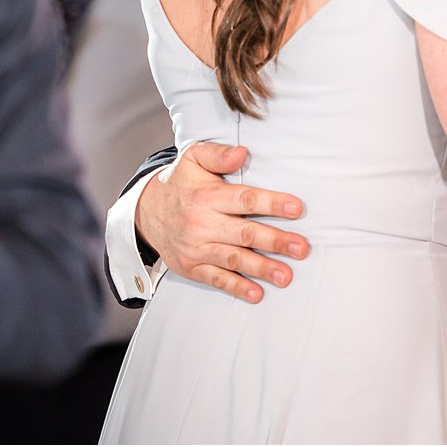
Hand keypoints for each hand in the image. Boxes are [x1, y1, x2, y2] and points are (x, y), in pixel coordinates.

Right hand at [135, 140, 309, 303]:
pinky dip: (237, 287)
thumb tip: (242, 153)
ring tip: (286, 276)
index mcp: (207, 196)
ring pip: (234, 259)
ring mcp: (196, 248)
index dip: (272, 203)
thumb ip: (218, 154)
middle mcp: (201, 223)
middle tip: (301, 248)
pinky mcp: (191, 267)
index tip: (297, 208)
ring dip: (262, 268)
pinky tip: (256, 293)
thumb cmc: (181, 182)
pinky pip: (216, 279)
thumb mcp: (193, 158)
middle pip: (244, 233)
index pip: (244, 199)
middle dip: (275, 241)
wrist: (145, 211)